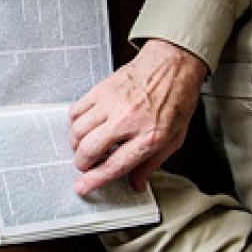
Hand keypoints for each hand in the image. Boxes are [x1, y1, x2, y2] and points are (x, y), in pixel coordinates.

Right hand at [69, 39, 208, 193]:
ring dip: (76, 144)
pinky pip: (75, 111)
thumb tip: (136, 183)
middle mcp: (128, 120)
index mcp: (150, 136)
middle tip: (86, 164)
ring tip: (85, 145)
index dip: (94, 180)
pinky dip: (75, 123)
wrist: (173, 65)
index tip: (82, 186)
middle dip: (82, 163)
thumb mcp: (175, 138)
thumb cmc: (177, 99)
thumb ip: (153, 163)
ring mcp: (112, 104)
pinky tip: (85, 125)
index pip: (114, 165)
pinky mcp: (101, 90)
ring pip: (78, 132)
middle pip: (90, 150)